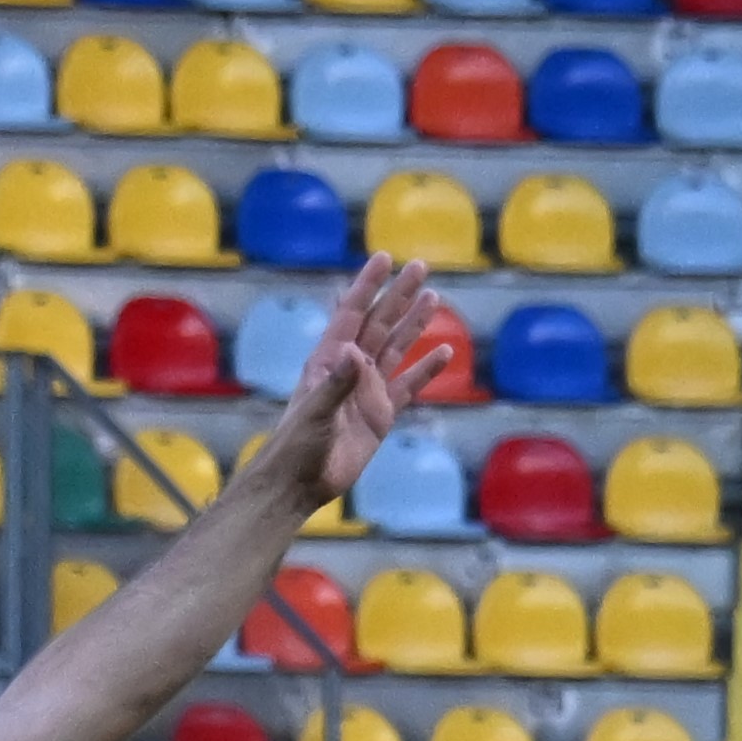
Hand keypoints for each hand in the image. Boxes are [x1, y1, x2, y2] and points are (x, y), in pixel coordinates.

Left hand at [268, 254, 435, 504]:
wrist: (301, 482)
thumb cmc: (298, 445)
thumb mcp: (316, 413)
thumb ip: (338, 383)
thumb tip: (355, 351)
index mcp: (329, 359)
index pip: (352, 314)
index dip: (368, 285)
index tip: (384, 258)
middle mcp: (350, 368)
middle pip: (380, 323)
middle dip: (399, 295)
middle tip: (420, 267)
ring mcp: (367, 390)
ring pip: (396, 348)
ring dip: (414, 324)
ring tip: (433, 298)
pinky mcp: (381, 415)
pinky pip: (408, 386)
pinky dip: (426, 370)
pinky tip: (443, 353)